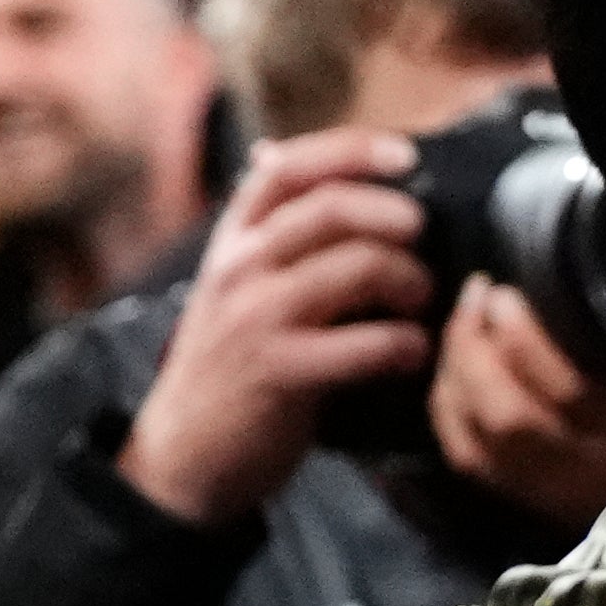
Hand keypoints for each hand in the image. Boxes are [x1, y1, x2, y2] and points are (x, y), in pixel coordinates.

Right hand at [118, 130, 430, 529]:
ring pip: (356, 267)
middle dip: (395, 216)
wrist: (181, 454)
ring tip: (421, 301)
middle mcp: (238, 270)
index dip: (348, 151)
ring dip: (409, 279)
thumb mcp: (234, 285)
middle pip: (331, 208)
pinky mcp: (280, 373)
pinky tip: (411, 353)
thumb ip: (265, 230)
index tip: (404, 155)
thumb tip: (280, 151)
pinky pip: (366, 342)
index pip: (284, 170)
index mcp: (231, 243)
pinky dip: (405, 344)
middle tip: (424, 238)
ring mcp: (255, 320)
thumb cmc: (228, 364)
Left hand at [421, 276, 605, 533]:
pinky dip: (449, 412)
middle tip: (479, 296)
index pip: (572, 394)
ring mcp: (564, 495)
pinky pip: (471, 460)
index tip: (510, 292)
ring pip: (482, 441)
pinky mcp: (538, 501)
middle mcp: (603, 473)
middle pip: (511, 418)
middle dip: (476, 348)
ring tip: (464, 322)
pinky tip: (452, 373)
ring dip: (457, 373)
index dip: (522, 339)